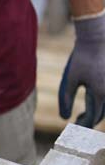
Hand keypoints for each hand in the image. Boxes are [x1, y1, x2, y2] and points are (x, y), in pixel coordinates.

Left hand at [59, 11, 104, 127]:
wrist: (96, 38)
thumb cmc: (81, 58)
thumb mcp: (70, 79)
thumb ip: (66, 99)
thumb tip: (64, 118)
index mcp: (99, 93)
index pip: (93, 117)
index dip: (82, 125)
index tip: (73, 126)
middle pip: (102, 114)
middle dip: (90, 120)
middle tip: (77, 122)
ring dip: (97, 113)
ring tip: (84, 114)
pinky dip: (102, 102)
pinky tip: (92, 100)